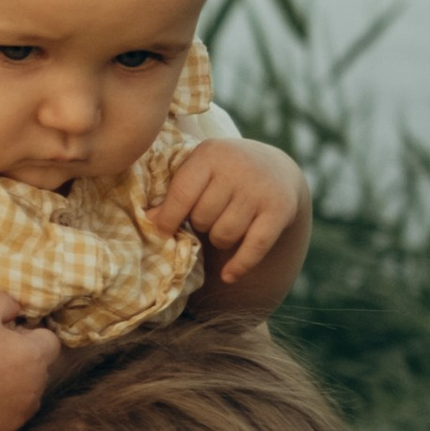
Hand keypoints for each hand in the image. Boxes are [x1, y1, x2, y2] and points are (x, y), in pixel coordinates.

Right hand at [0, 293, 60, 430]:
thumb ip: (7, 303)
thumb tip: (17, 310)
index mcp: (34, 357)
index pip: (50, 342)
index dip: (30, 336)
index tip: (7, 337)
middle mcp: (34, 391)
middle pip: (39, 373)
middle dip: (23, 365)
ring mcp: (18, 417)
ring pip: (25, 400)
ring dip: (13, 392)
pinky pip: (7, 423)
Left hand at [153, 136, 307, 286]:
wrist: (277, 169)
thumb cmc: (224, 173)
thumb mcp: (200, 170)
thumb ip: (175, 192)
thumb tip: (149, 220)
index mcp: (210, 154)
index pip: (181, 195)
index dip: (169, 219)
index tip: (164, 231)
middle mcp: (237, 168)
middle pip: (202, 217)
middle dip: (200, 225)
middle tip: (208, 217)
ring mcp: (259, 190)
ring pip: (224, 235)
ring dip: (219, 240)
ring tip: (223, 228)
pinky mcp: (280, 210)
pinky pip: (254, 248)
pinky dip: (239, 266)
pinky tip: (228, 276)